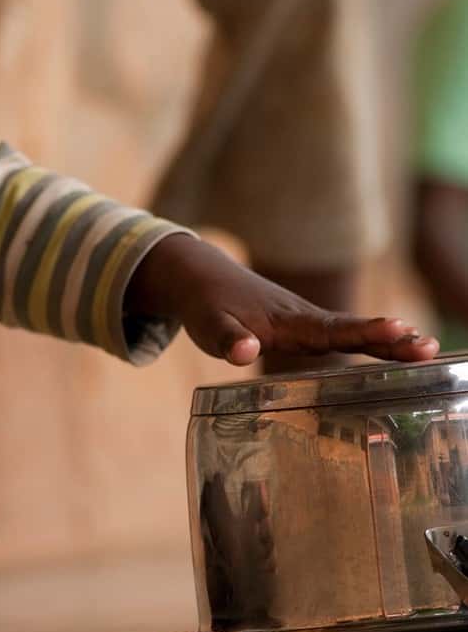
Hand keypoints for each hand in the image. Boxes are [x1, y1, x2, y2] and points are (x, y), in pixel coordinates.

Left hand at [127, 235, 438, 364]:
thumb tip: (245, 353)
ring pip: (353, 333)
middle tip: (429, 349)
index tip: (397, 329)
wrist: (202, 278)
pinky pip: (344, 336)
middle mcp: (304, 320)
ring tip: (428, 350)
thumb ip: (225, 339)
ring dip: (389, 342)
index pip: (330, 329)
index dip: (363, 331)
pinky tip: (400, 352)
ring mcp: (306, 323)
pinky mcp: (304, 328)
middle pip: (352, 332)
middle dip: (391, 340)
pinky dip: (373, 342)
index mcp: (286, 321)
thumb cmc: (205, 305)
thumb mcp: (207, 325)